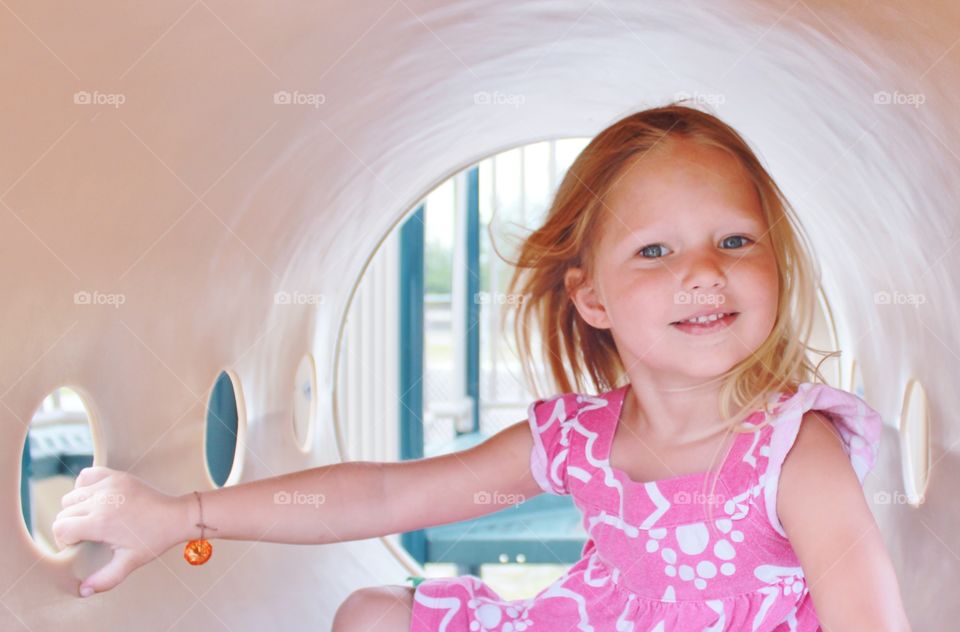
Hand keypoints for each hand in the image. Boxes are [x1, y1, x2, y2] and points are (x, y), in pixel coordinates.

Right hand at [52, 466, 187, 596]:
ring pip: (72, 496)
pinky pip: (86, 476)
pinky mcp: (116, 476)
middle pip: (64, 513)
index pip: (61, 528)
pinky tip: (95, 500)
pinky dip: (84, 487)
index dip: (66, 541)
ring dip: (76, 509)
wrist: (176, 516)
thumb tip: (83, 590)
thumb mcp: (130, 562)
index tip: (80, 546)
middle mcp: (101, 500)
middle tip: (87, 536)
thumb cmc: (154, 539)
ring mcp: (109, 485)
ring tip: (92, 519)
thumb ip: (105, 579)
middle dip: (70, 527)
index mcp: (101, 522)